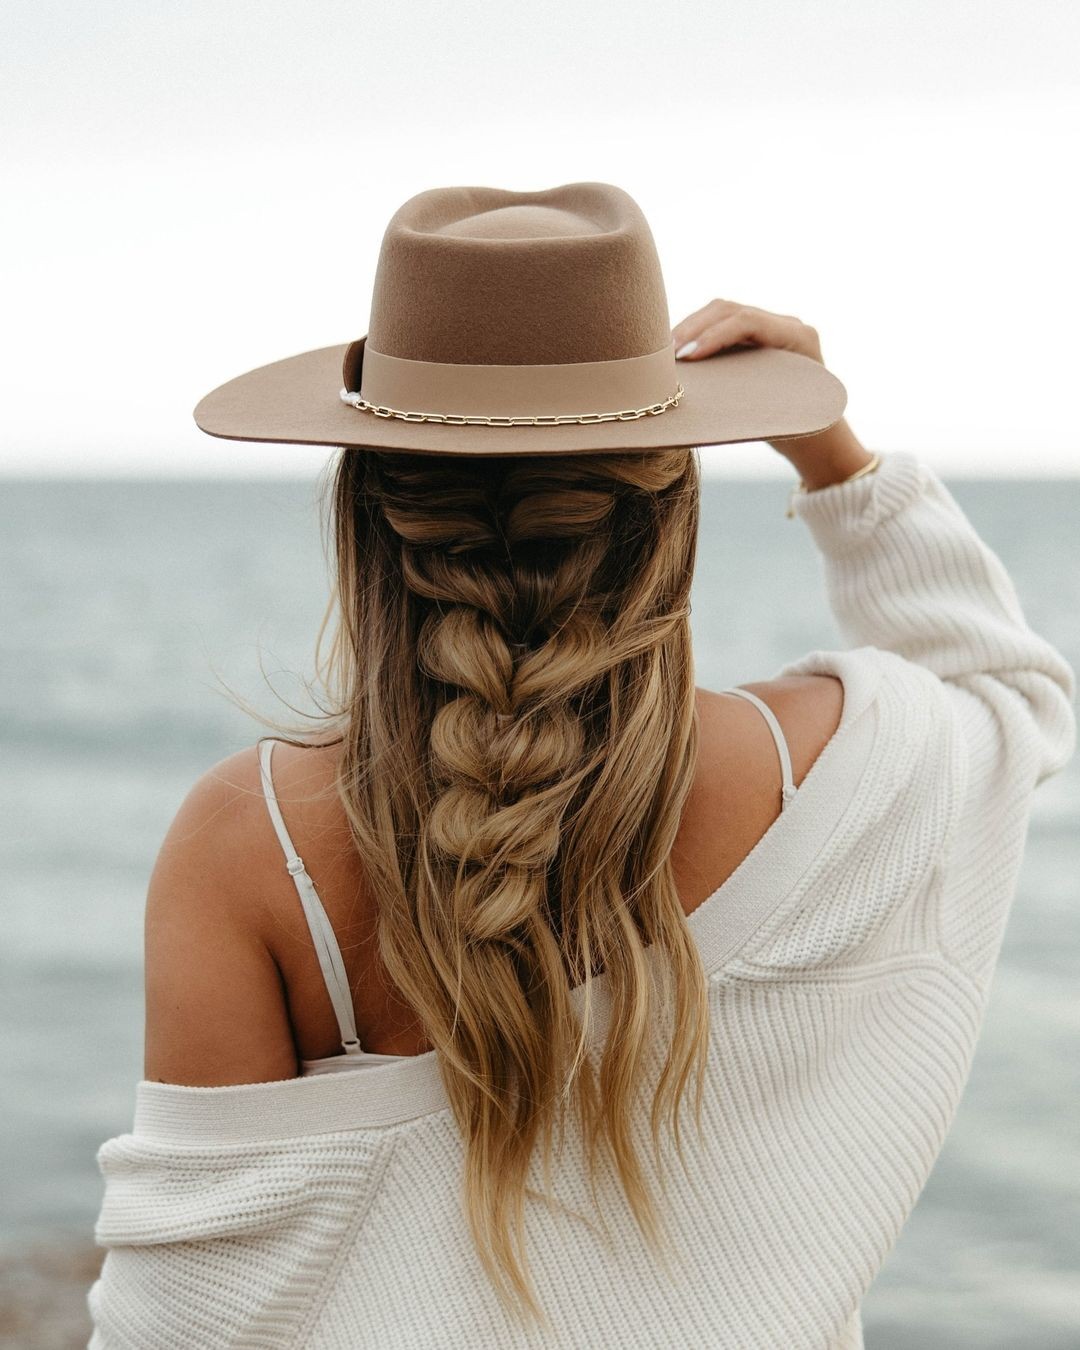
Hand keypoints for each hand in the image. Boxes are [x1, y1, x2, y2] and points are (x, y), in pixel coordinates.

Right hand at [670, 299, 874, 488]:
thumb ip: (749, 399)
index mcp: (798, 337)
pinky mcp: (753, 335)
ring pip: (720, 312)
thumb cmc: (799, 429)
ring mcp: (768, 326)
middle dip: (694, 328)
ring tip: (664, 352)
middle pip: (729, 309)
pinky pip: (719, 324)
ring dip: (690, 329)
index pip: (747, 322)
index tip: (686, 356)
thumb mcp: (776, 414)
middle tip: (667, 352)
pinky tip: (675, 351)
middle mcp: (784, 325)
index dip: (713, 336)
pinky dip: (695, 335)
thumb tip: (702, 400)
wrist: (818, 431)